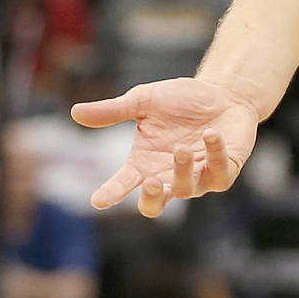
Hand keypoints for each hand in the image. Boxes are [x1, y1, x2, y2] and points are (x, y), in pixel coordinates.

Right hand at [72, 78, 260, 218]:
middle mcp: (169, 176)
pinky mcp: (224, 171)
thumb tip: (74, 112)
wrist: (223, 93)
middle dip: (151, 198)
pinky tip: (210, 134)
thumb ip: (113, 111)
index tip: (98, 200)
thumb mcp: (144, 101)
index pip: (123, 184)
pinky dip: (214, 154)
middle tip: (149, 182)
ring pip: (186, 189)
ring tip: (182, 148)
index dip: (111, 193)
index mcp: (144, 163)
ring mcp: (198, 178)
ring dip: (182, 170)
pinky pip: (218, 173)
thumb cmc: (181, 100)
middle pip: (154, 204)